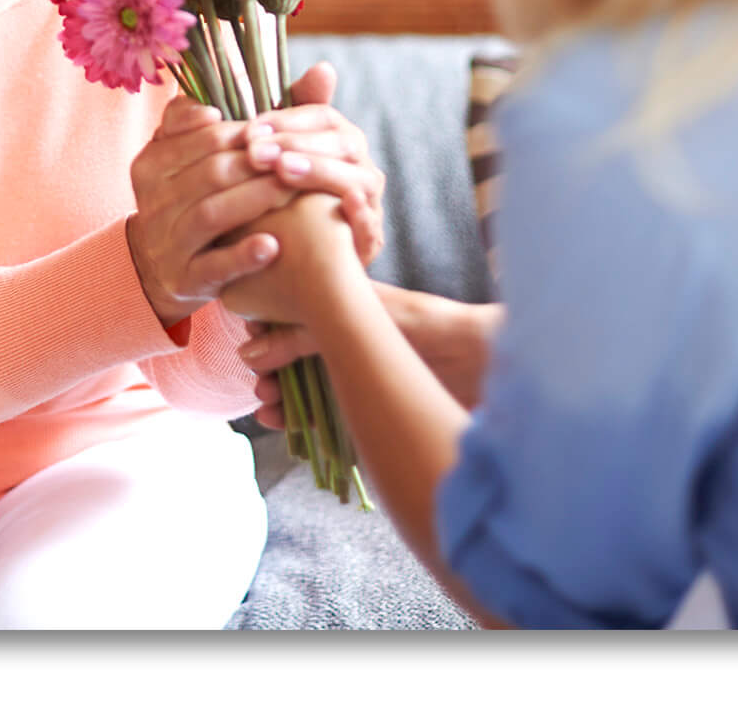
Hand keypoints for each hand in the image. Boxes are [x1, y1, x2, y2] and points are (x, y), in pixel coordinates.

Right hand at [126, 94, 353, 327]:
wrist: (162, 266)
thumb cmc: (196, 193)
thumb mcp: (197, 152)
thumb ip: (241, 111)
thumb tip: (324, 71)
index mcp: (152, 160)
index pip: (203, 136)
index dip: (245, 133)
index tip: (275, 133)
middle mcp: (152, 198)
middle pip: (211, 172)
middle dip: (258, 165)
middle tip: (298, 162)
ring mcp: (165, 240)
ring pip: (212, 214)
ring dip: (256, 201)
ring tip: (292, 194)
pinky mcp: (182, 278)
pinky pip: (213, 265)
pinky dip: (243, 254)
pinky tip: (273, 245)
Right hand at [238, 284, 503, 427]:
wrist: (488, 364)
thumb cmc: (436, 328)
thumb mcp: (367, 322)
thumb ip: (311, 334)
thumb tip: (252, 351)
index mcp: (349, 308)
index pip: (294, 316)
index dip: (268, 334)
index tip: (250, 353)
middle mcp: (352, 340)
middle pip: (296, 354)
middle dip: (271, 372)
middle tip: (260, 391)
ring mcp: (362, 374)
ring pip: (309, 385)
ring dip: (284, 398)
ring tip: (268, 411)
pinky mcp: (374, 406)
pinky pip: (331, 415)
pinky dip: (306, 422)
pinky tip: (289, 429)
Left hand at [263, 61, 385, 266]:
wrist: (306, 266)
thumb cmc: (287, 202)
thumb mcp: (276, 161)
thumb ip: (276, 119)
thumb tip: (318, 68)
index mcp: (340, 140)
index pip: (322, 115)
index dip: (287, 119)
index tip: (251, 127)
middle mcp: (360, 166)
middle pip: (339, 142)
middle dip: (295, 143)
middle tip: (256, 150)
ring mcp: (369, 203)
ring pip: (355, 179)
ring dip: (319, 171)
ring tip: (283, 170)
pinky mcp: (370, 240)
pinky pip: (371, 225)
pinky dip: (358, 216)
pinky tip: (341, 205)